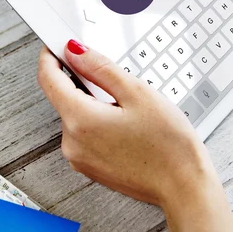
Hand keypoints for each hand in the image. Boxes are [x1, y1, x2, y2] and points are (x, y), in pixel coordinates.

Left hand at [37, 41, 232, 231]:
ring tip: (129, 107)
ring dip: (93, 102)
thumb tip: (75, 51)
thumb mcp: (137, 93)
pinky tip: (125, 124)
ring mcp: (80, 158)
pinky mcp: (90, 167)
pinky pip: (84, 134)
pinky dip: (98, 121)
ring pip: (76, 115)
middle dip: (82, 80)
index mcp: (80, 120)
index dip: (51, 55)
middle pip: (63, 97)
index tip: (58, 44)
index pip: (48, 78)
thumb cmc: (168, 146)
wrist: (184, 187)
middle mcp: (72, 143)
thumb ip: (100, 68)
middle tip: (112, 76)